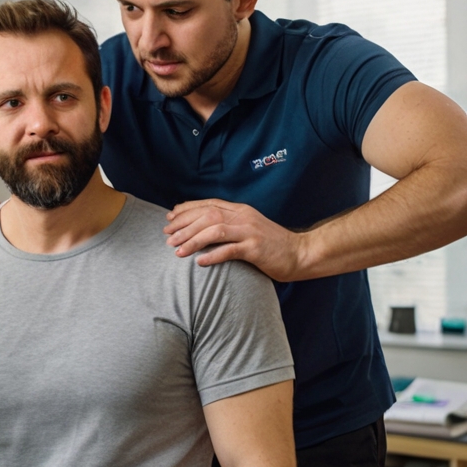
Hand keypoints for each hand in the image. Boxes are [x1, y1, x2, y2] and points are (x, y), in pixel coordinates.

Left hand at [164, 199, 307, 281]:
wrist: (299, 253)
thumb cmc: (270, 244)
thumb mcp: (248, 228)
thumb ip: (229, 224)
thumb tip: (202, 228)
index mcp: (240, 210)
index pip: (208, 204)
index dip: (187, 209)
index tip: (170, 217)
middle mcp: (243, 217)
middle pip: (207, 215)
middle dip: (184, 225)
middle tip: (167, 236)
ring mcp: (250, 232)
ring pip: (215, 230)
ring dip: (193, 239)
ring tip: (176, 250)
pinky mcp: (256, 248)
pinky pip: (230, 250)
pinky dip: (212, 255)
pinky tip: (199, 262)